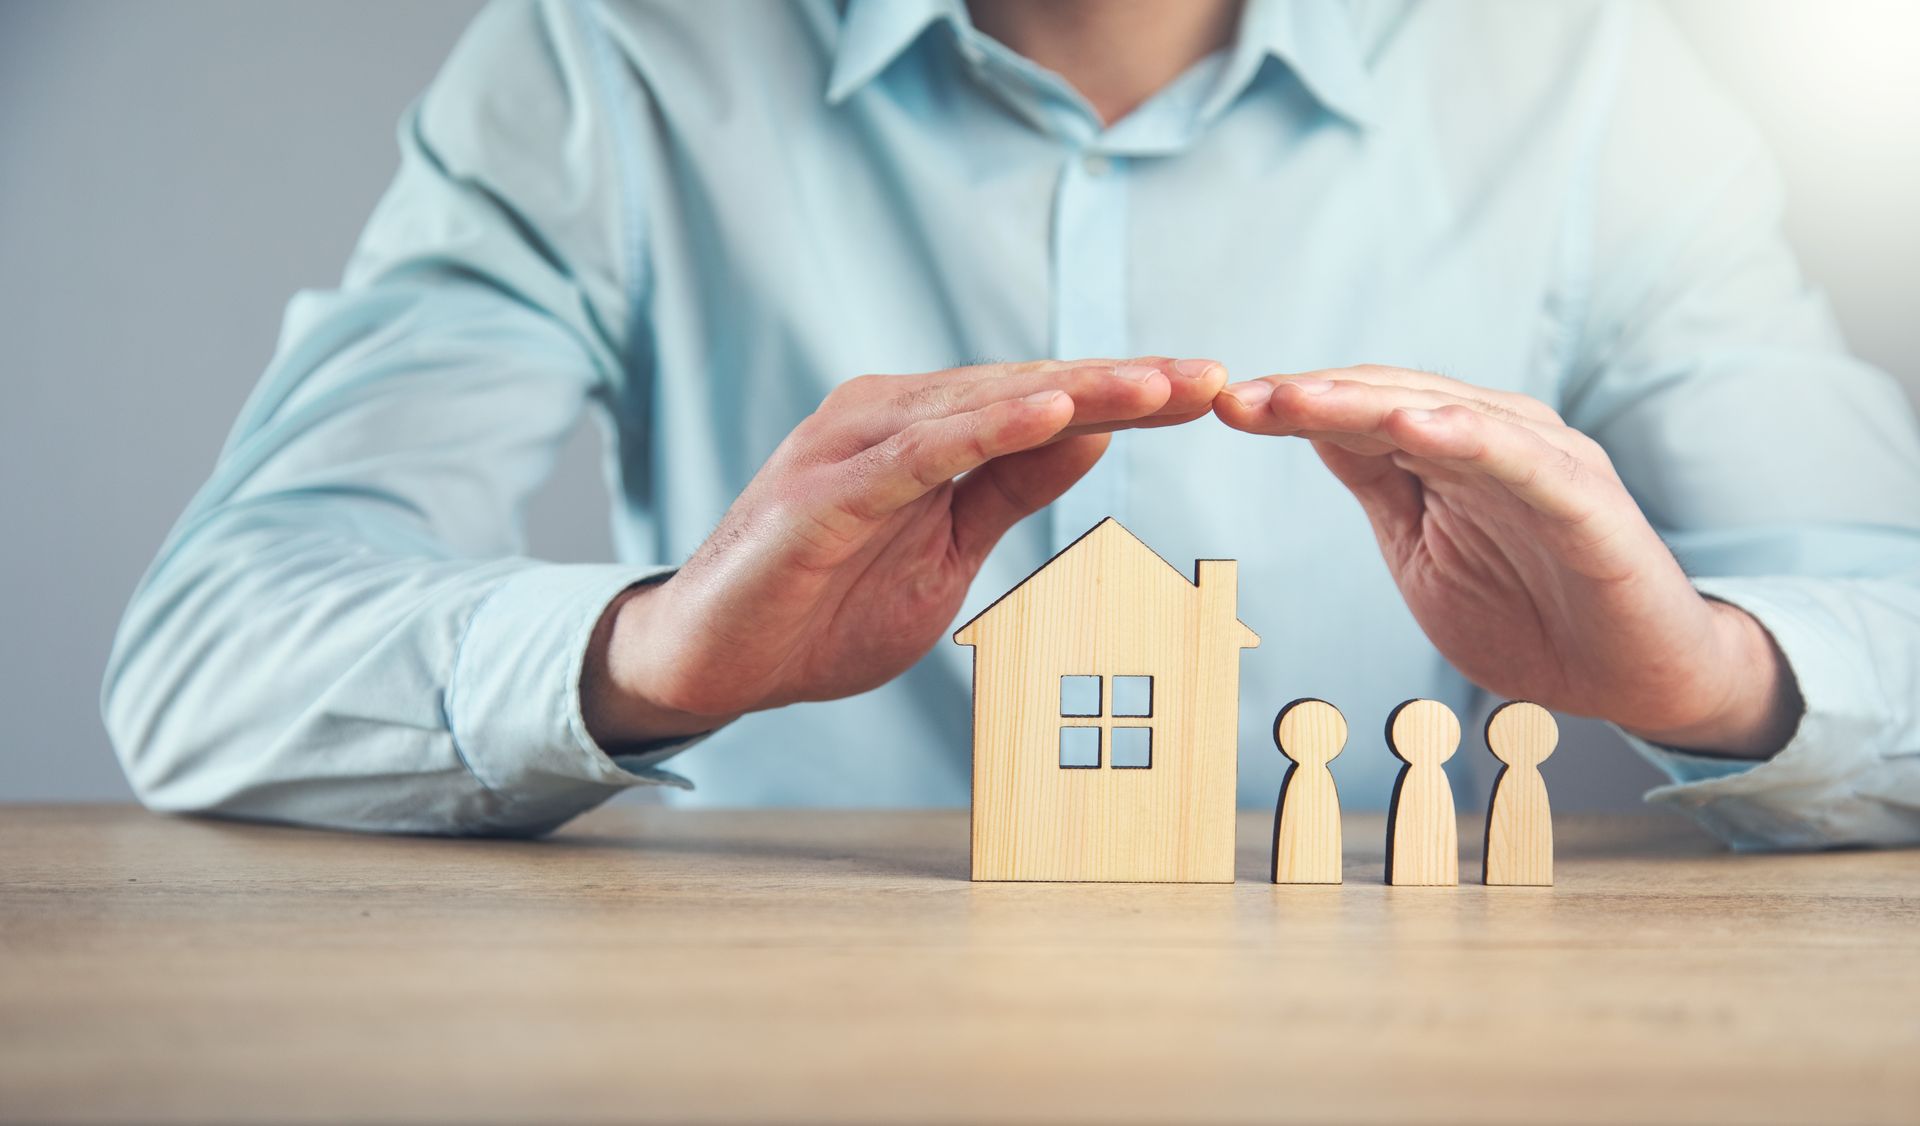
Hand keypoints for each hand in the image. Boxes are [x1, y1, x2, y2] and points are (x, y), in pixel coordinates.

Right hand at [585, 356, 1227, 742]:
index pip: (1043, 403)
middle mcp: (890, 417)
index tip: (1214, 391)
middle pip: (1026, 391)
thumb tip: (1089, 435)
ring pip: (983, 408)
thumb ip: (1009, 489)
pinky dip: (987, 430)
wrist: (716, 663)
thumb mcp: (947, 551)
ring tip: (1159, 386)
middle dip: (1124, 385)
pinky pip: (919, 454)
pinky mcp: (823, 492)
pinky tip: (1054, 414)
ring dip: (1076, 394)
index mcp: (925, 432)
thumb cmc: (826, 605)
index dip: (1128, 397)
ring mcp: (853, 447)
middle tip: (1215, 377)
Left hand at [1214, 365, 1800, 756]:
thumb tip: (1306, 424)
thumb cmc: (1526, 612)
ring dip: (1366, 403)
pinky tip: (1413, 426)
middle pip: (1388, 399)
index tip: (1218, 406)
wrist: (1632, 677)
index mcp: (1449, 449)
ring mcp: (1544, 461)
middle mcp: (1495, 436)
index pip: (1358, 413)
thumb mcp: (1421, 548)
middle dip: (1309, 397)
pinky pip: (1521, 460)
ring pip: (1445, 414)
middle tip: (1235, 398)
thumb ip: (1376, 483)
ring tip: (1297, 399)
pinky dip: (1466, 436)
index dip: (1290, 406)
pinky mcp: (1587, 500)